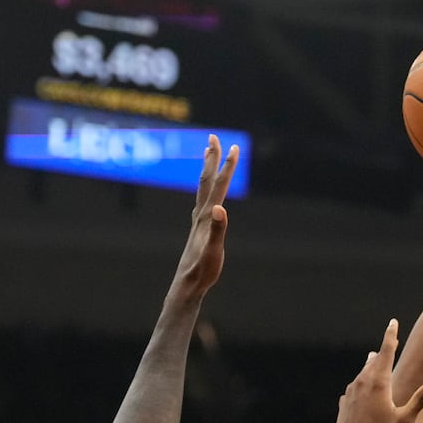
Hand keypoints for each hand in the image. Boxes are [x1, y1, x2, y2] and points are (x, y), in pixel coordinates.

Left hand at [173, 135, 239, 295]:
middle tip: (213, 137)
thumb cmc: (203, 271)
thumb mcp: (214, 252)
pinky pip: (202, 201)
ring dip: (207, 171)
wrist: (187, 286)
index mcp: (206, 217)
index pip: (219, 186)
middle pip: (206, 181)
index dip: (227, 167)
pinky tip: (207, 195)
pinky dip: (206, 190)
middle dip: (211, 158)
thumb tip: (220, 209)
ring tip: (208, 156)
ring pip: (202, 189)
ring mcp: (198, 222)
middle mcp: (200, 215)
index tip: (234, 147)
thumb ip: (218, 230)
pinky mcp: (198, 230)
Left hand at [334, 319, 422, 422]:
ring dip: (371, 365)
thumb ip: (420, 399)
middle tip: (390, 342)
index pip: (387, 350)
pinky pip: (355, 387)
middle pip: (374, 360)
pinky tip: (362, 390)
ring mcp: (351, 390)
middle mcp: (363, 381)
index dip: (391, 335)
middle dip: (384, 351)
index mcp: (379, 381)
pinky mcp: (344, 400)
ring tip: (374, 360)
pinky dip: (362, 384)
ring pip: (363, 372)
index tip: (393, 322)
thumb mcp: (405, 419)